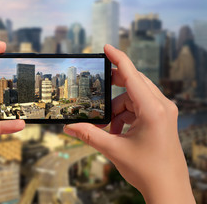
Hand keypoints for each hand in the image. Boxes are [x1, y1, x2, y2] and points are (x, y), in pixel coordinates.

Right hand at [64, 44, 193, 202]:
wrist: (168, 189)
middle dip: (113, 87)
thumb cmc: (148, 170)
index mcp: (153, 109)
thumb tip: (68, 127)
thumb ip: (89, 134)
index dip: (117, 58)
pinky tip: (117, 131)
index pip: (132, 74)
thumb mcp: (114, 149)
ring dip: (117, 109)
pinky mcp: (161, 119)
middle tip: (96, 87)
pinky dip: (124, 115)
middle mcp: (161, 106)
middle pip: (133, 83)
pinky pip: (138, 107)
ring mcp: (163, 112)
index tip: (106, 47)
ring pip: (133, 97)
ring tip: (108, 128)